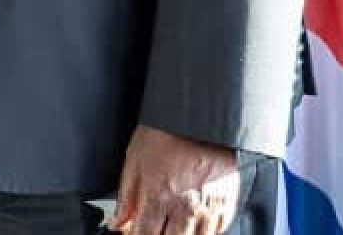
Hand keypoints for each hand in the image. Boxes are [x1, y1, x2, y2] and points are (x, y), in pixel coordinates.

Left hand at [109, 125, 241, 234]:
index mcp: (159, 196)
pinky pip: (215, 232)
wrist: (203, 119)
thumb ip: (126, 196)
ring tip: (172, 224)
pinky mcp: (225, 206)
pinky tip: (191, 223)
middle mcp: (185, 207)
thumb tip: (117, 222)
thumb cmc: (168, 134)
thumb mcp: (135, 159)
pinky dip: (201, 232)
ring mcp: (208, 209)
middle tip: (154, 225)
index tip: (134, 232)